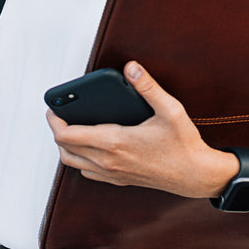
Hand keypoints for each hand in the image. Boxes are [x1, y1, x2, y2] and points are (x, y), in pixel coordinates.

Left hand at [47, 61, 238, 198]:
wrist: (195, 176)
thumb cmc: (183, 144)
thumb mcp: (170, 109)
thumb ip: (148, 87)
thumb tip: (131, 67)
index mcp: (115, 143)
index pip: (68, 135)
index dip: (55, 120)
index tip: (53, 107)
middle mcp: (108, 161)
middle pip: (64, 149)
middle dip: (57, 130)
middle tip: (60, 113)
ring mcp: (112, 174)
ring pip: (72, 163)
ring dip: (66, 146)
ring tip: (71, 127)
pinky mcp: (118, 180)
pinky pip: (87, 171)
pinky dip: (79, 158)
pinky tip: (90, 144)